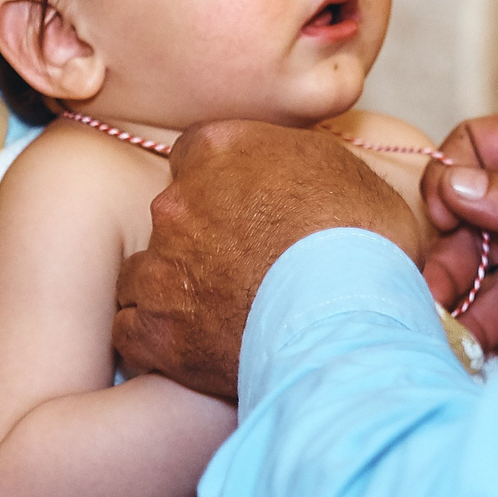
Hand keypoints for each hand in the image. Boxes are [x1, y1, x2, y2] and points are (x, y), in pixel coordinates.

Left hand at [114, 121, 422, 401]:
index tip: (242, 210)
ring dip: (171, 289)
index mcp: (221, 150)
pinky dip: (156, 339)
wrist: (355, 315)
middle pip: (169, 216)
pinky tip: (192, 346)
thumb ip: (298, 161)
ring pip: (143, 273)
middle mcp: (178, 202)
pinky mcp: (158, 330)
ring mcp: (162, 267)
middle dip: (197, 239)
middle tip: (241, 268)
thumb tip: (302, 172)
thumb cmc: (368, 241)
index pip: (193, 155)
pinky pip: (130, 330)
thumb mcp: (344, 169)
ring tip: (216, 313)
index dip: (219, 186)